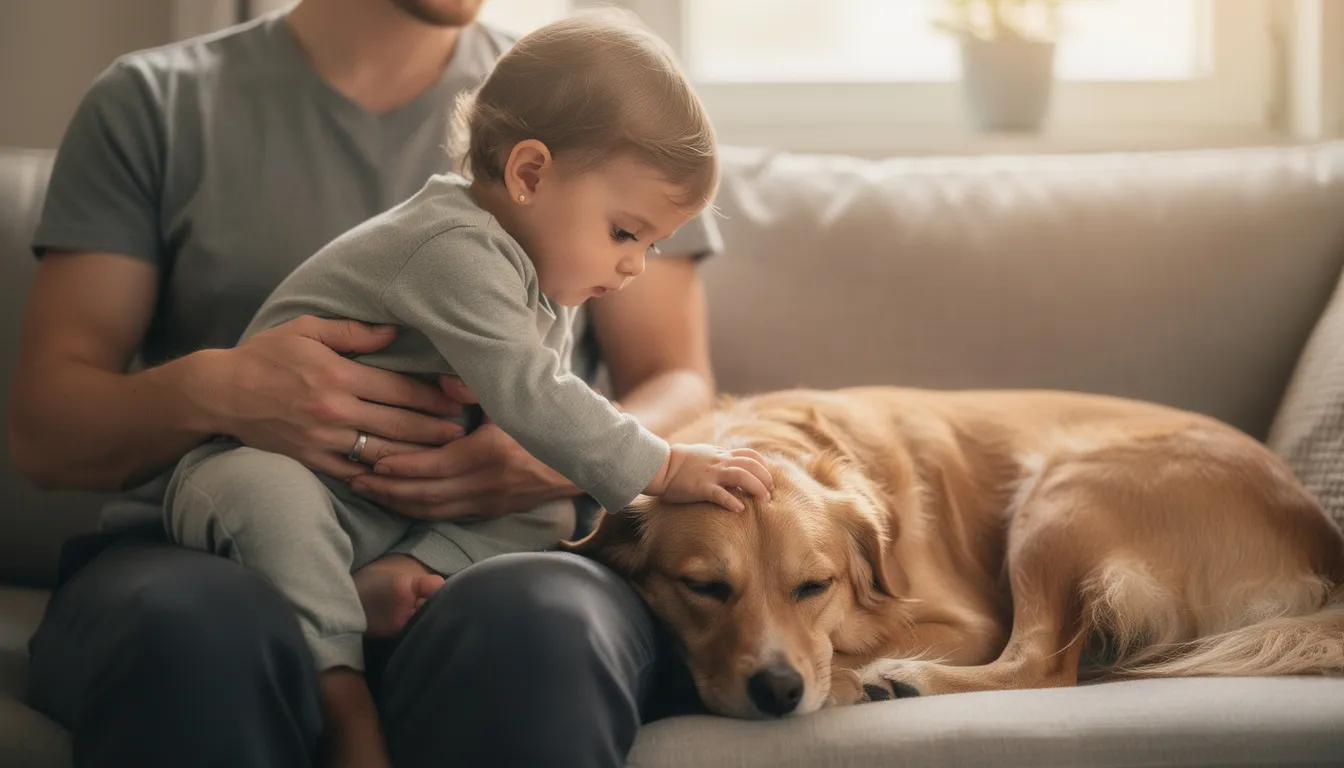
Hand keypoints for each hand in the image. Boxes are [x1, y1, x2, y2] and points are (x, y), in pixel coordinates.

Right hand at [204, 316, 465, 479]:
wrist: (220, 392)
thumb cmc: (266, 355)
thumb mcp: (306, 329)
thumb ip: (353, 332)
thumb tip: (394, 333)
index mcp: (338, 375)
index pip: (400, 389)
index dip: (434, 397)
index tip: (458, 400)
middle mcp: (335, 410)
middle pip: (400, 424)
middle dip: (436, 429)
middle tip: (463, 432)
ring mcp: (324, 439)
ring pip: (383, 451)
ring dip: (417, 454)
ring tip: (444, 455)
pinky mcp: (312, 459)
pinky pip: (355, 471)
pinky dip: (380, 475)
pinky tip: (403, 475)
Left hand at [348, 376, 577, 519]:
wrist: (585, 457)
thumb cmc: (545, 420)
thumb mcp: (514, 397)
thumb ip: (475, 388)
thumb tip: (440, 384)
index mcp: (488, 453)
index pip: (430, 466)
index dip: (397, 465)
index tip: (369, 458)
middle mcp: (486, 483)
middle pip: (424, 494)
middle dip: (386, 488)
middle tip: (352, 478)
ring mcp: (489, 501)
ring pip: (432, 510)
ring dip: (396, 503)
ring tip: (366, 491)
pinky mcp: (492, 510)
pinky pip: (446, 515)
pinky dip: (418, 510)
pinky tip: (398, 502)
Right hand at [647, 445, 773, 511]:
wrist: (660, 466)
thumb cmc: (680, 461)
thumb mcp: (704, 453)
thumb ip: (719, 457)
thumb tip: (733, 464)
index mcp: (721, 454)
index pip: (751, 456)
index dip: (764, 467)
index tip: (767, 480)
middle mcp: (720, 462)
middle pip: (752, 465)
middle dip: (766, 479)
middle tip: (769, 494)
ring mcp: (711, 474)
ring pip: (742, 476)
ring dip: (757, 488)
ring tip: (763, 502)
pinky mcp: (701, 487)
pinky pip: (720, 494)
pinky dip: (732, 501)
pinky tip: (740, 509)